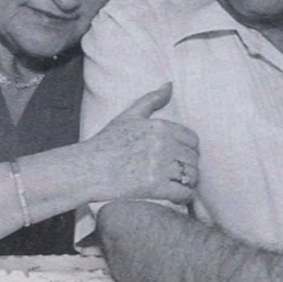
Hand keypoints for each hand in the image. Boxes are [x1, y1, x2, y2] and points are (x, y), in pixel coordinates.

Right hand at [82, 83, 198, 203]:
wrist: (89, 169)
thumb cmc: (107, 142)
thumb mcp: (128, 116)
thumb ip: (152, 99)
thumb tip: (170, 85)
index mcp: (160, 127)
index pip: (192, 139)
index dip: (189, 150)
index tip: (180, 157)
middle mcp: (163, 144)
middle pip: (193, 158)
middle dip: (188, 166)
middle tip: (178, 173)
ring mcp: (160, 166)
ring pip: (191, 175)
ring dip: (188, 182)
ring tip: (178, 184)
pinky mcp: (156, 187)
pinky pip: (183, 192)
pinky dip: (183, 196)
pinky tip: (175, 196)